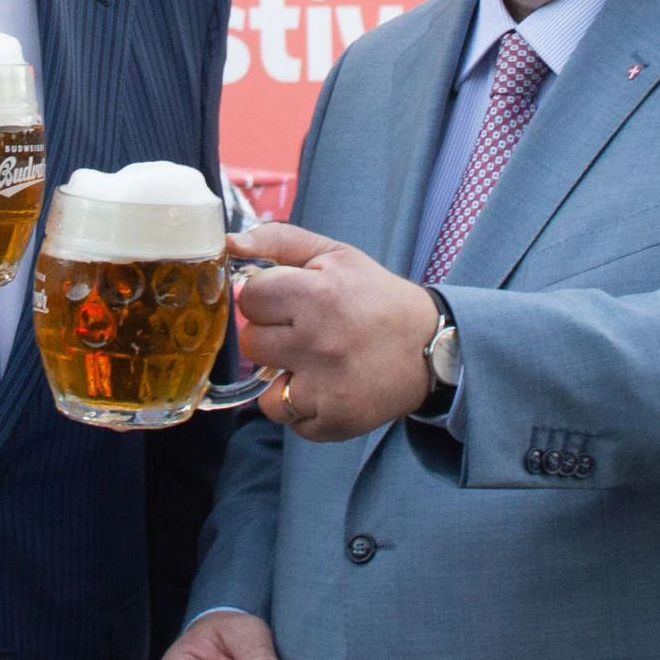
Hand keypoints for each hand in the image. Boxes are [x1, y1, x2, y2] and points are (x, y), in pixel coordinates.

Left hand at [230, 223, 439, 442]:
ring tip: (314, 360)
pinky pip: (285, 414)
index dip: (268, 297)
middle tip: (307, 331)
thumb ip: (279, 241)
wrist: (429, 347)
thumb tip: (229, 243)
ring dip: (281, 372)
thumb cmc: (376, 297)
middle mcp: (319, 341)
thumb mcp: (336, 255)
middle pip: (251, 341)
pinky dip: (298, 403)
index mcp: (319, 293)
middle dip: (273, 334)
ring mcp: (325, 385)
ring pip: (261, 383)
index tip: (292, 301)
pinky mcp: (331, 419)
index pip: (250, 296)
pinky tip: (324, 386)